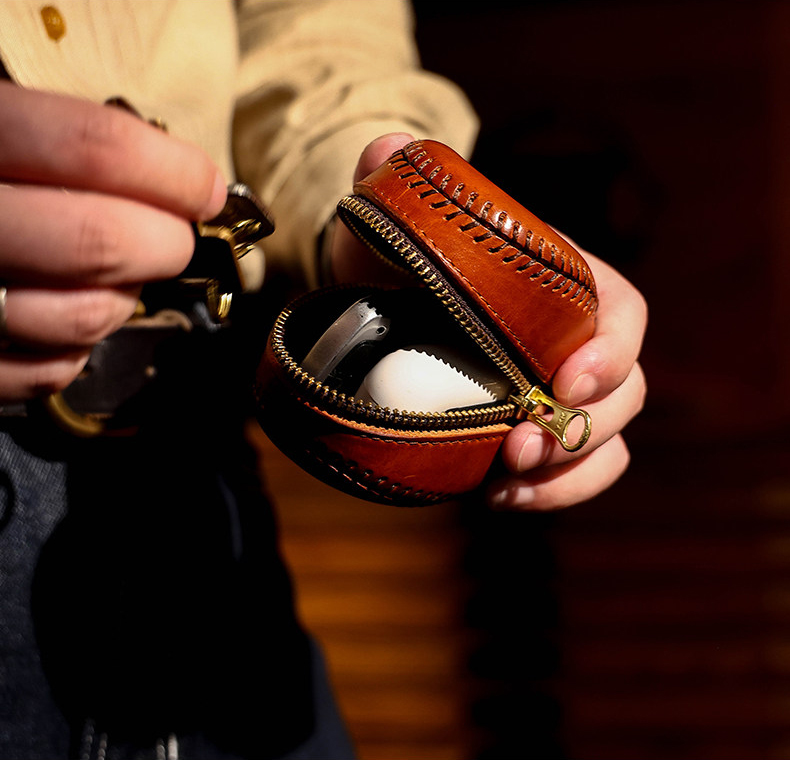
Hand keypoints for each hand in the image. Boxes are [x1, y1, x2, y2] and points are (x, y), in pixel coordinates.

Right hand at [0, 83, 225, 402]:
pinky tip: (69, 311)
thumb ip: (65, 143)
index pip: (94, 149)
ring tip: (117, 276)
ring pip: (84, 315)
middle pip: (100, 241)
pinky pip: (49, 371)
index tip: (207, 189)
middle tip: (175, 237)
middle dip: (166, 243)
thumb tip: (176, 174)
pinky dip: (79, 348)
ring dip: (125, 298)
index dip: (174, 172)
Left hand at [335, 134, 646, 510]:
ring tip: (508, 485)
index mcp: (568, 285)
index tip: (564, 381)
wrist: (386, 306)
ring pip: (607, 445)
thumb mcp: (397, 220)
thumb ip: (394, 180)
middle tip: (521, 448)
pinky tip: (496, 498)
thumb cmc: (406, 259)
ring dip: (569, 475)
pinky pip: (569, 474)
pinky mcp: (532, 435)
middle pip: (625, 394)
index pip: (624, 316)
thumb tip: (385, 150)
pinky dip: (546, 495)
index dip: (612, 354)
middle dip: (584, 430)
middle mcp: (576, 344)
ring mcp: (557, 397)